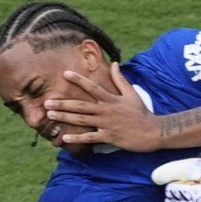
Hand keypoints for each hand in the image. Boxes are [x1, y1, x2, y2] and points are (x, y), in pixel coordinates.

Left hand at [45, 64, 161, 150]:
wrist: (153, 131)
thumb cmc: (142, 112)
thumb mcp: (132, 93)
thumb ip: (120, 79)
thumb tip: (114, 64)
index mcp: (112, 99)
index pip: (92, 87)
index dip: (79, 80)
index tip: (65, 74)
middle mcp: (107, 110)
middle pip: (81, 106)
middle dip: (63, 104)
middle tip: (47, 102)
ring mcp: (107, 124)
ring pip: (82, 120)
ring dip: (65, 118)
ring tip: (50, 115)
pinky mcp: (109, 137)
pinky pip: (90, 137)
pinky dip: (77, 138)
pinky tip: (64, 138)